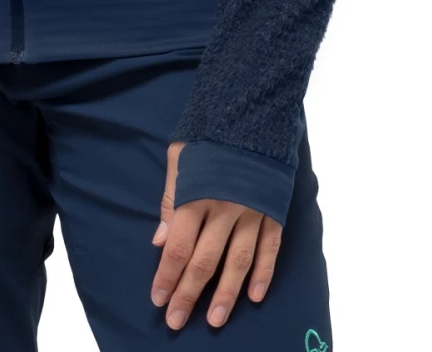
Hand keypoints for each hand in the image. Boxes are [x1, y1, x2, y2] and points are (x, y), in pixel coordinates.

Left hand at [149, 140, 282, 328]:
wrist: (252, 110)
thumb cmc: (208, 134)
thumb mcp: (179, 157)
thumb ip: (170, 199)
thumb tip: (159, 241)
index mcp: (196, 195)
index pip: (179, 246)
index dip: (167, 275)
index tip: (157, 299)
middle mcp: (224, 208)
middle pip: (205, 260)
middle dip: (189, 293)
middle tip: (176, 321)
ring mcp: (252, 211)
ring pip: (238, 261)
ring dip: (226, 294)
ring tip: (216, 321)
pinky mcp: (274, 210)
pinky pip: (270, 248)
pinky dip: (264, 273)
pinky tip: (255, 296)